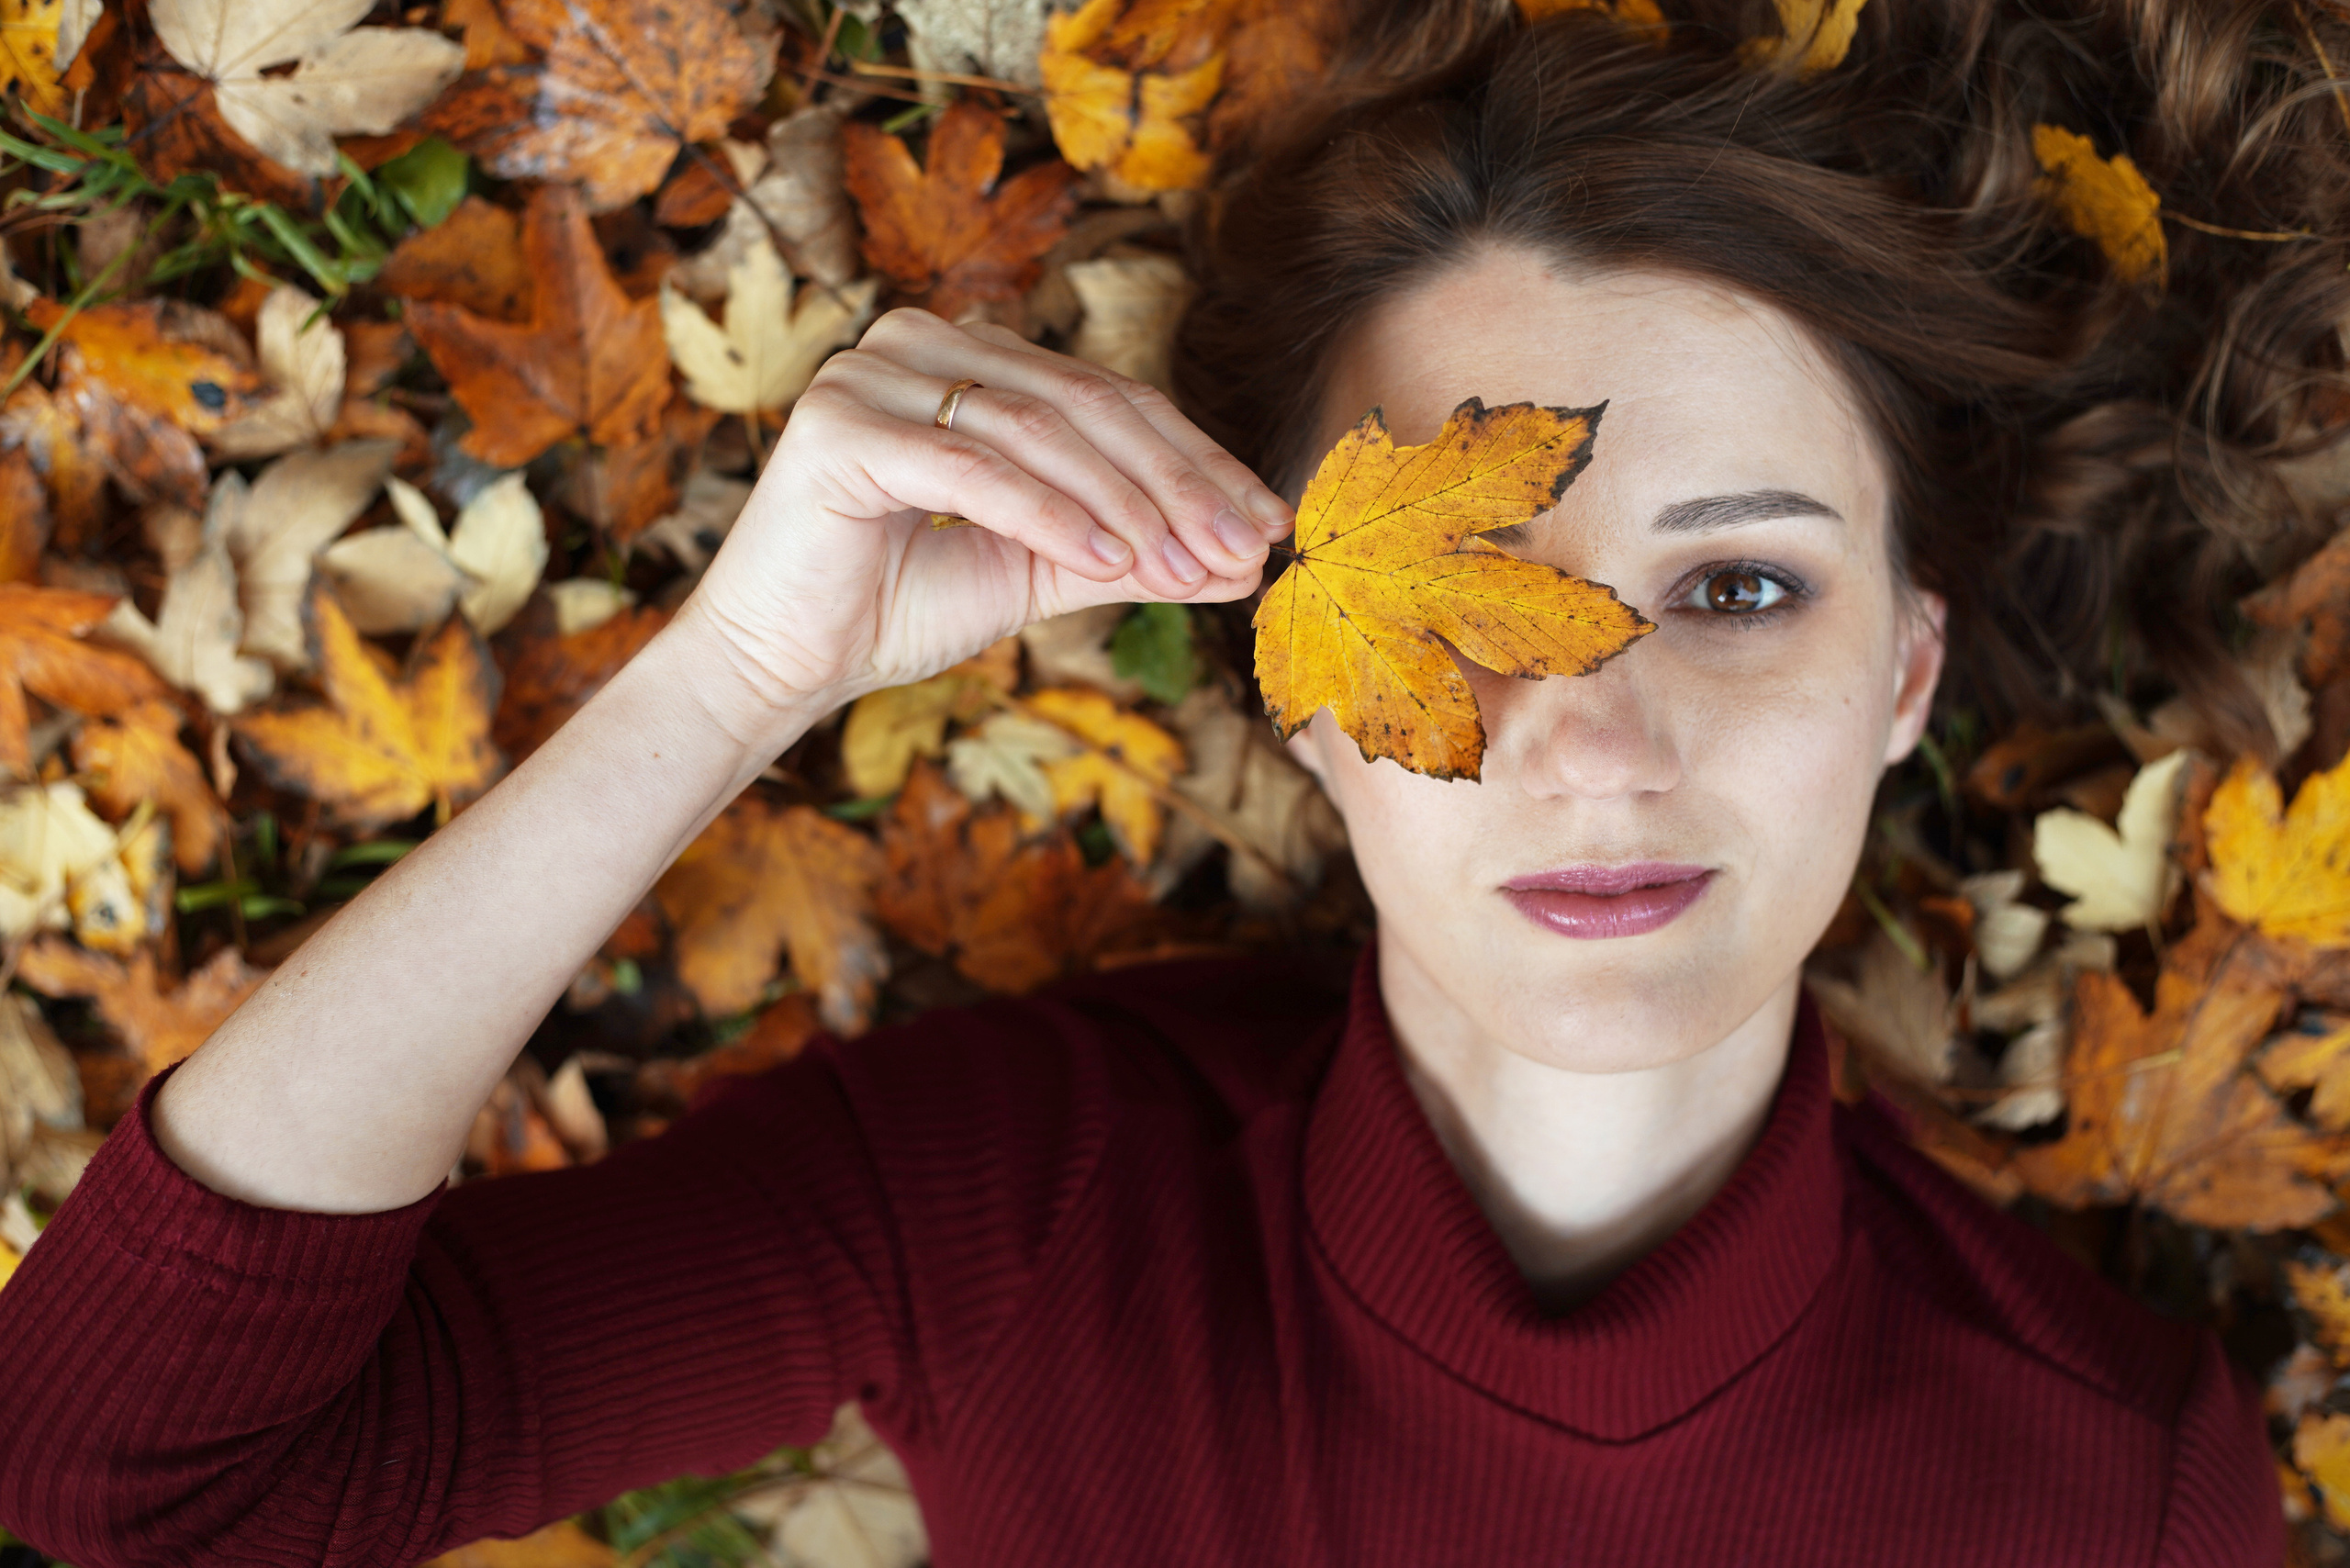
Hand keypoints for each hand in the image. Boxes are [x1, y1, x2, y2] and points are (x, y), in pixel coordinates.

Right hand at [670, 308, 1295, 742]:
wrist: (782, 660)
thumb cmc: (900, 606)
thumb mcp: (1044, 570)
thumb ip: (1135, 553)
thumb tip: (1243, 562)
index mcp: (974, 358)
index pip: (1111, 399)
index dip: (1197, 463)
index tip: (1264, 527)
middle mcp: (923, 341)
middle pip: (1085, 405)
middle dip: (1176, 485)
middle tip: (1242, 549)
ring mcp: (874, 370)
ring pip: (1038, 430)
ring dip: (1124, 504)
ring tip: (1182, 567)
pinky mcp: (839, 422)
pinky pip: (972, 466)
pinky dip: (1051, 514)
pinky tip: (1110, 560)